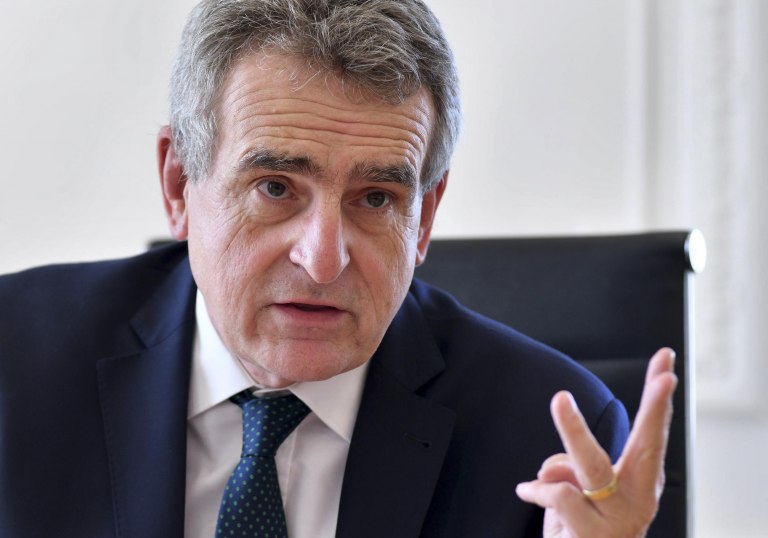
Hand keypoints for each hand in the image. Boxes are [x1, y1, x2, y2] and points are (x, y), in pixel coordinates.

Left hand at [515, 348, 677, 537]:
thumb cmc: (585, 526)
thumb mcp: (583, 491)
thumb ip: (573, 468)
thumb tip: (553, 467)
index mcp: (641, 481)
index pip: (653, 434)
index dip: (659, 400)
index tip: (666, 363)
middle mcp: (638, 500)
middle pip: (644, 446)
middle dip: (650, 408)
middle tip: (657, 378)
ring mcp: (619, 519)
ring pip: (591, 465)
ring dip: (573, 428)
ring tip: (561, 399)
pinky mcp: (593, 535)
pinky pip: (558, 494)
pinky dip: (537, 489)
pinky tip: (527, 492)